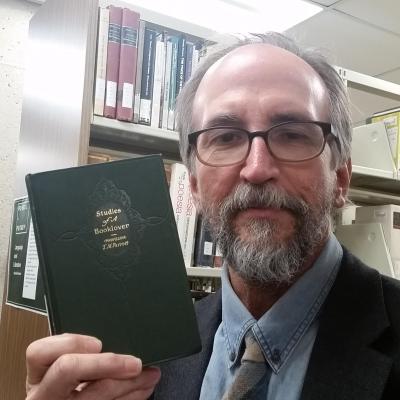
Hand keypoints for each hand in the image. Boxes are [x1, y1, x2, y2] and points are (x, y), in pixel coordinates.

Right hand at [26, 333, 160, 399]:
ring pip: (94, 395)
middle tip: (135, 362)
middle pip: (68, 369)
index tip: (97, 343)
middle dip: (106, 363)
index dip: (70, 343)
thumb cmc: (68, 387)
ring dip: (130, 384)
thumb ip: (80, 353)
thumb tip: (117, 336)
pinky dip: (131, 398)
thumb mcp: (62, 369)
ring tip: (150, 375)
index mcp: (39, 375)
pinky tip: (142, 389)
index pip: (40, 352)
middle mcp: (44, 395)